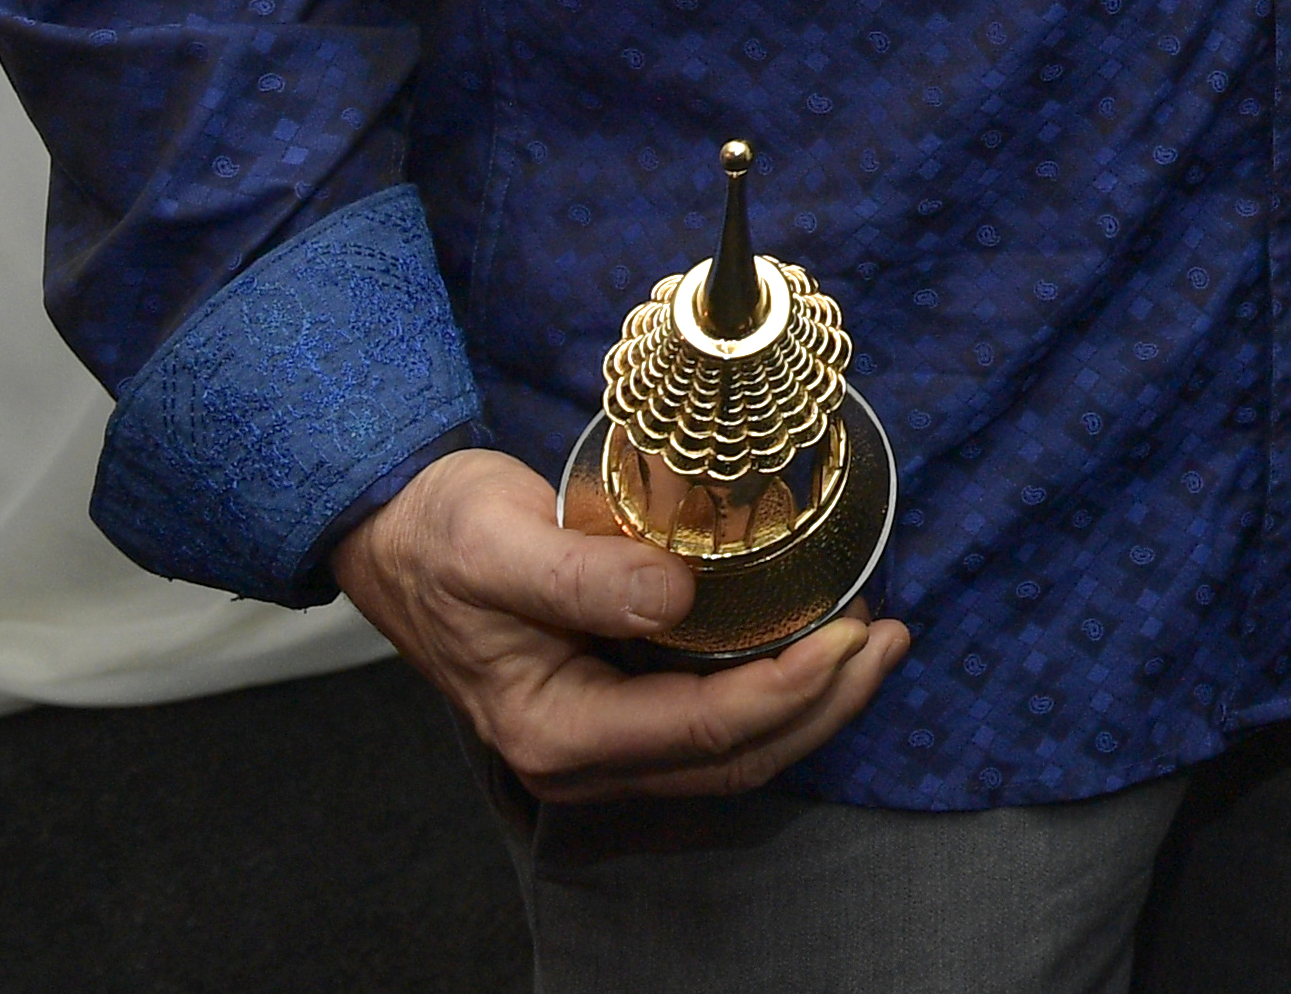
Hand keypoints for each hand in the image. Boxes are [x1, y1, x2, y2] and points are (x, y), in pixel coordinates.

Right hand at [330, 449, 908, 801]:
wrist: (398, 533)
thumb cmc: (441, 534)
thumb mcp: (496, 541)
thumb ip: (582, 575)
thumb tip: (675, 596)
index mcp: (553, 730)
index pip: (702, 731)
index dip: (790, 689)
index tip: (855, 632)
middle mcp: (581, 756)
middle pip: (734, 757)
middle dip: (825, 706)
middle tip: (891, 638)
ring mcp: (602, 740)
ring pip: (733, 749)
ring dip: (812, 703)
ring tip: (878, 642)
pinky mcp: (619, 706)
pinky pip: (714, 719)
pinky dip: (776, 688)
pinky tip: (817, 639)